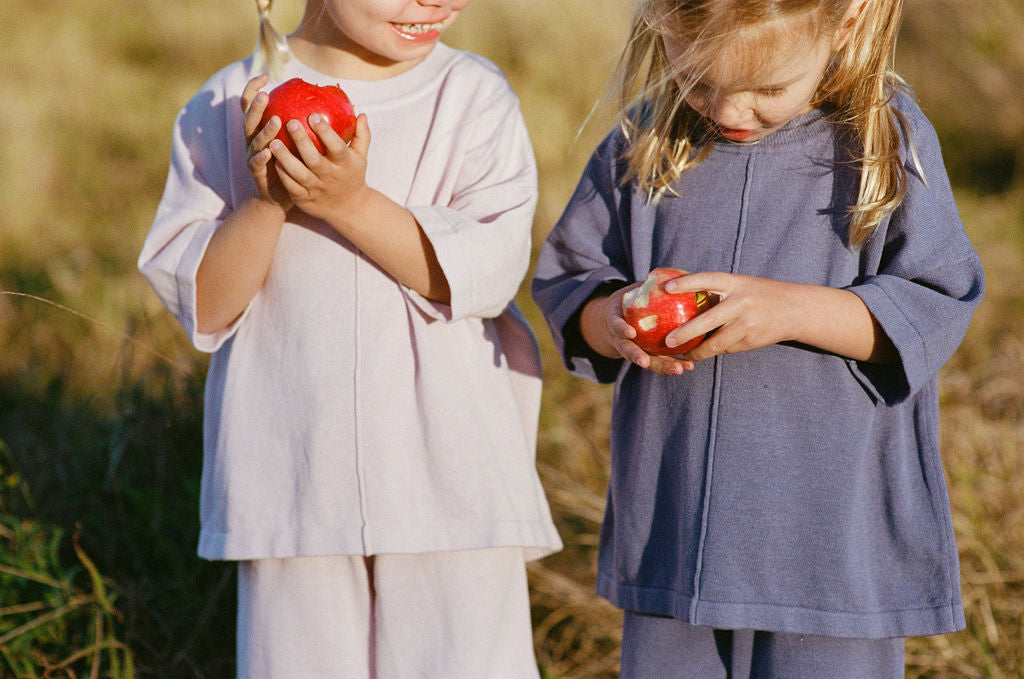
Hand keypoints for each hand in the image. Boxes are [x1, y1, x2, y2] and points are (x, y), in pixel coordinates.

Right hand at [240, 75, 292, 211]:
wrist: (278, 197)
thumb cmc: (292, 165)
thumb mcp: (296, 143)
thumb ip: (304, 124)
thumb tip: (324, 105)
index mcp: (261, 129)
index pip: (253, 104)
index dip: (254, 89)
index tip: (265, 76)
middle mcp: (253, 140)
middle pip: (250, 119)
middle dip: (256, 106)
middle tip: (265, 95)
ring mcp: (253, 155)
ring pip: (255, 140)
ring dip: (264, 130)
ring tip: (275, 121)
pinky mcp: (256, 173)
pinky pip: (257, 164)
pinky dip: (261, 157)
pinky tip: (268, 152)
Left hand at [268, 111, 372, 224]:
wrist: (349, 208)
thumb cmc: (352, 174)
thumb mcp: (361, 157)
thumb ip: (362, 135)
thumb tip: (362, 114)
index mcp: (346, 164)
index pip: (337, 147)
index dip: (325, 132)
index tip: (313, 115)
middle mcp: (331, 177)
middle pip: (314, 160)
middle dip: (302, 141)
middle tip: (290, 122)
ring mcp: (317, 189)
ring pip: (299, 174)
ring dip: (286, 158)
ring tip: (274, 142)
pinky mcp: (305, 200)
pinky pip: (291, 186)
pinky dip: (282, 174)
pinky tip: (273, 160)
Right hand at [581, 286, 695, 375]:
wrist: (615, 322)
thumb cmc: (629, 303)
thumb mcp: (631, 294)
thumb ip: (645, 288)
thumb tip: (670, 274)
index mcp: (616, 323)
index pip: (617, 326)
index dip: (622, 329)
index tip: (630, 332)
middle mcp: (623, 342)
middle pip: (629, 351)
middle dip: (637, 356)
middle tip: (645, 361)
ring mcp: (635, 352)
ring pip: (647, 362)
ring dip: (662, 367)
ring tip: (680, 369)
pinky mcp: (648, 357)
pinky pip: (660, 362)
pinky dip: (673, 364)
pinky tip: (689, 366)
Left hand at [662, 272, 797, 360]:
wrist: (795, 309)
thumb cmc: (758, 294)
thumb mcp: (740, 285)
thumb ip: (716, 291)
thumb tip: (680, 298)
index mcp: (735, 283)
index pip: (707, 280)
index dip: (686, 283)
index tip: (666, 288)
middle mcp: (741, 302)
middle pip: (708, 321)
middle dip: (685, 333)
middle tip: (668, 342)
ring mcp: (747, 324)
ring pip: (716, 343)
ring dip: (698, 351)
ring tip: (683, 354)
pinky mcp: (752, 340)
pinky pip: (726, 349)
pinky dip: (714, 351)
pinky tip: (703, 352)